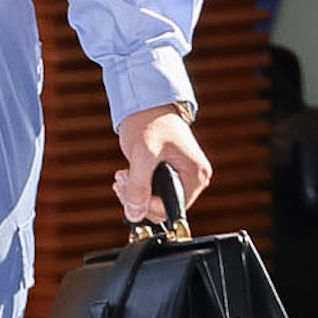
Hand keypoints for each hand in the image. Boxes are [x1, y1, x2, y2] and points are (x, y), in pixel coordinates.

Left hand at [114, 107, 212, 223]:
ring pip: (154, 202)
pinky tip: (127, 173)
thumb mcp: (142, 154)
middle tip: (121, 179)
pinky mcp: (170, 174)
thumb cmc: (149, 122)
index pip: (169, 210)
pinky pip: (153, 192)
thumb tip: (134, 214)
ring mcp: (183, 177)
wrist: (147, 103)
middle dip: (136, 198)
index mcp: (196, 176)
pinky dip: (137, 186)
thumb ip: (138, 186)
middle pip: (161, 209)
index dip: (144, 205)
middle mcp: (194, 179)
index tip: (127, 187)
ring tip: (122, 175)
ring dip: (134, 193)